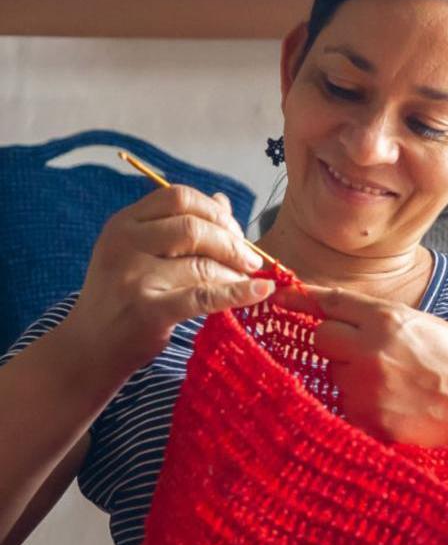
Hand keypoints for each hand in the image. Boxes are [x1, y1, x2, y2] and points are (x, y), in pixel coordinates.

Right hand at [63, 185, 273, 379]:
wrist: (91, 347)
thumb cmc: (123, 295)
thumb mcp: (141, 251)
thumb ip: (179, 224)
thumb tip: (223, 201)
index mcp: (124, 222)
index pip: (178, 197)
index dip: (215, 211)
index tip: (236, 231)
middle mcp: (125, 243)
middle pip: (194, 227)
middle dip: (232, 242)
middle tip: (252, 260)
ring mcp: (134, 277)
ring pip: (202, 264)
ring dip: (234, 272)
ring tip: (248, 280)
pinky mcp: (149, 310)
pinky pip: (203, 297)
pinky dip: (237, 293)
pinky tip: (260, 291)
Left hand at [272, 285, 447, 446]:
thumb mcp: (422, 325)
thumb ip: (379, 319)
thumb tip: (339, 317)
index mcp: (388, 320)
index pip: (331, 301)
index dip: (301, 298)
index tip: (279, 297)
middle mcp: (371, 351)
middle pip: (321, 339)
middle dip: (333, 343)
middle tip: (361, 355)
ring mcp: (367, 390)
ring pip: (334, 375)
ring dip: (350, 378)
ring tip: (392, 387)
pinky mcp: (369, 424)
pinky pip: (346, 408)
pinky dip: (360, 407)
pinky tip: (393, 408)